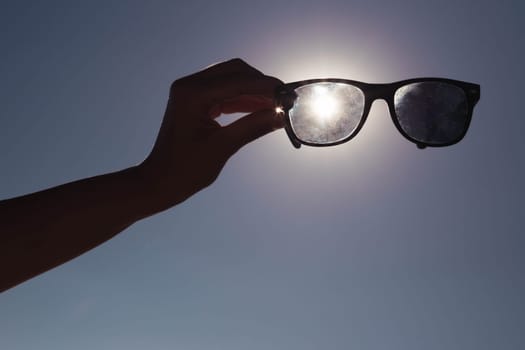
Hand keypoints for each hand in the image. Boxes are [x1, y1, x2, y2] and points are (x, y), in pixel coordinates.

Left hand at [140, 58, 283, 208]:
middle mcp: (189, 86)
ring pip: (231, 79)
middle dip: (260, 84)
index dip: (265, 86)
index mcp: (192, 94)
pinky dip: (242, 99)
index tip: (287, 94)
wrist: (160, 181)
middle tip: (282, 99)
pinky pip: (224, 92)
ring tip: (275, 105)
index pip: (237, 81)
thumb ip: (253, 127)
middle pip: (234, 71)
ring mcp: (190, 91)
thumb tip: (280, 116)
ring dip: (253, 90)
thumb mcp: (223, 147)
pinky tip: (260, 108)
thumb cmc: (185, 169)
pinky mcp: (194, 100)